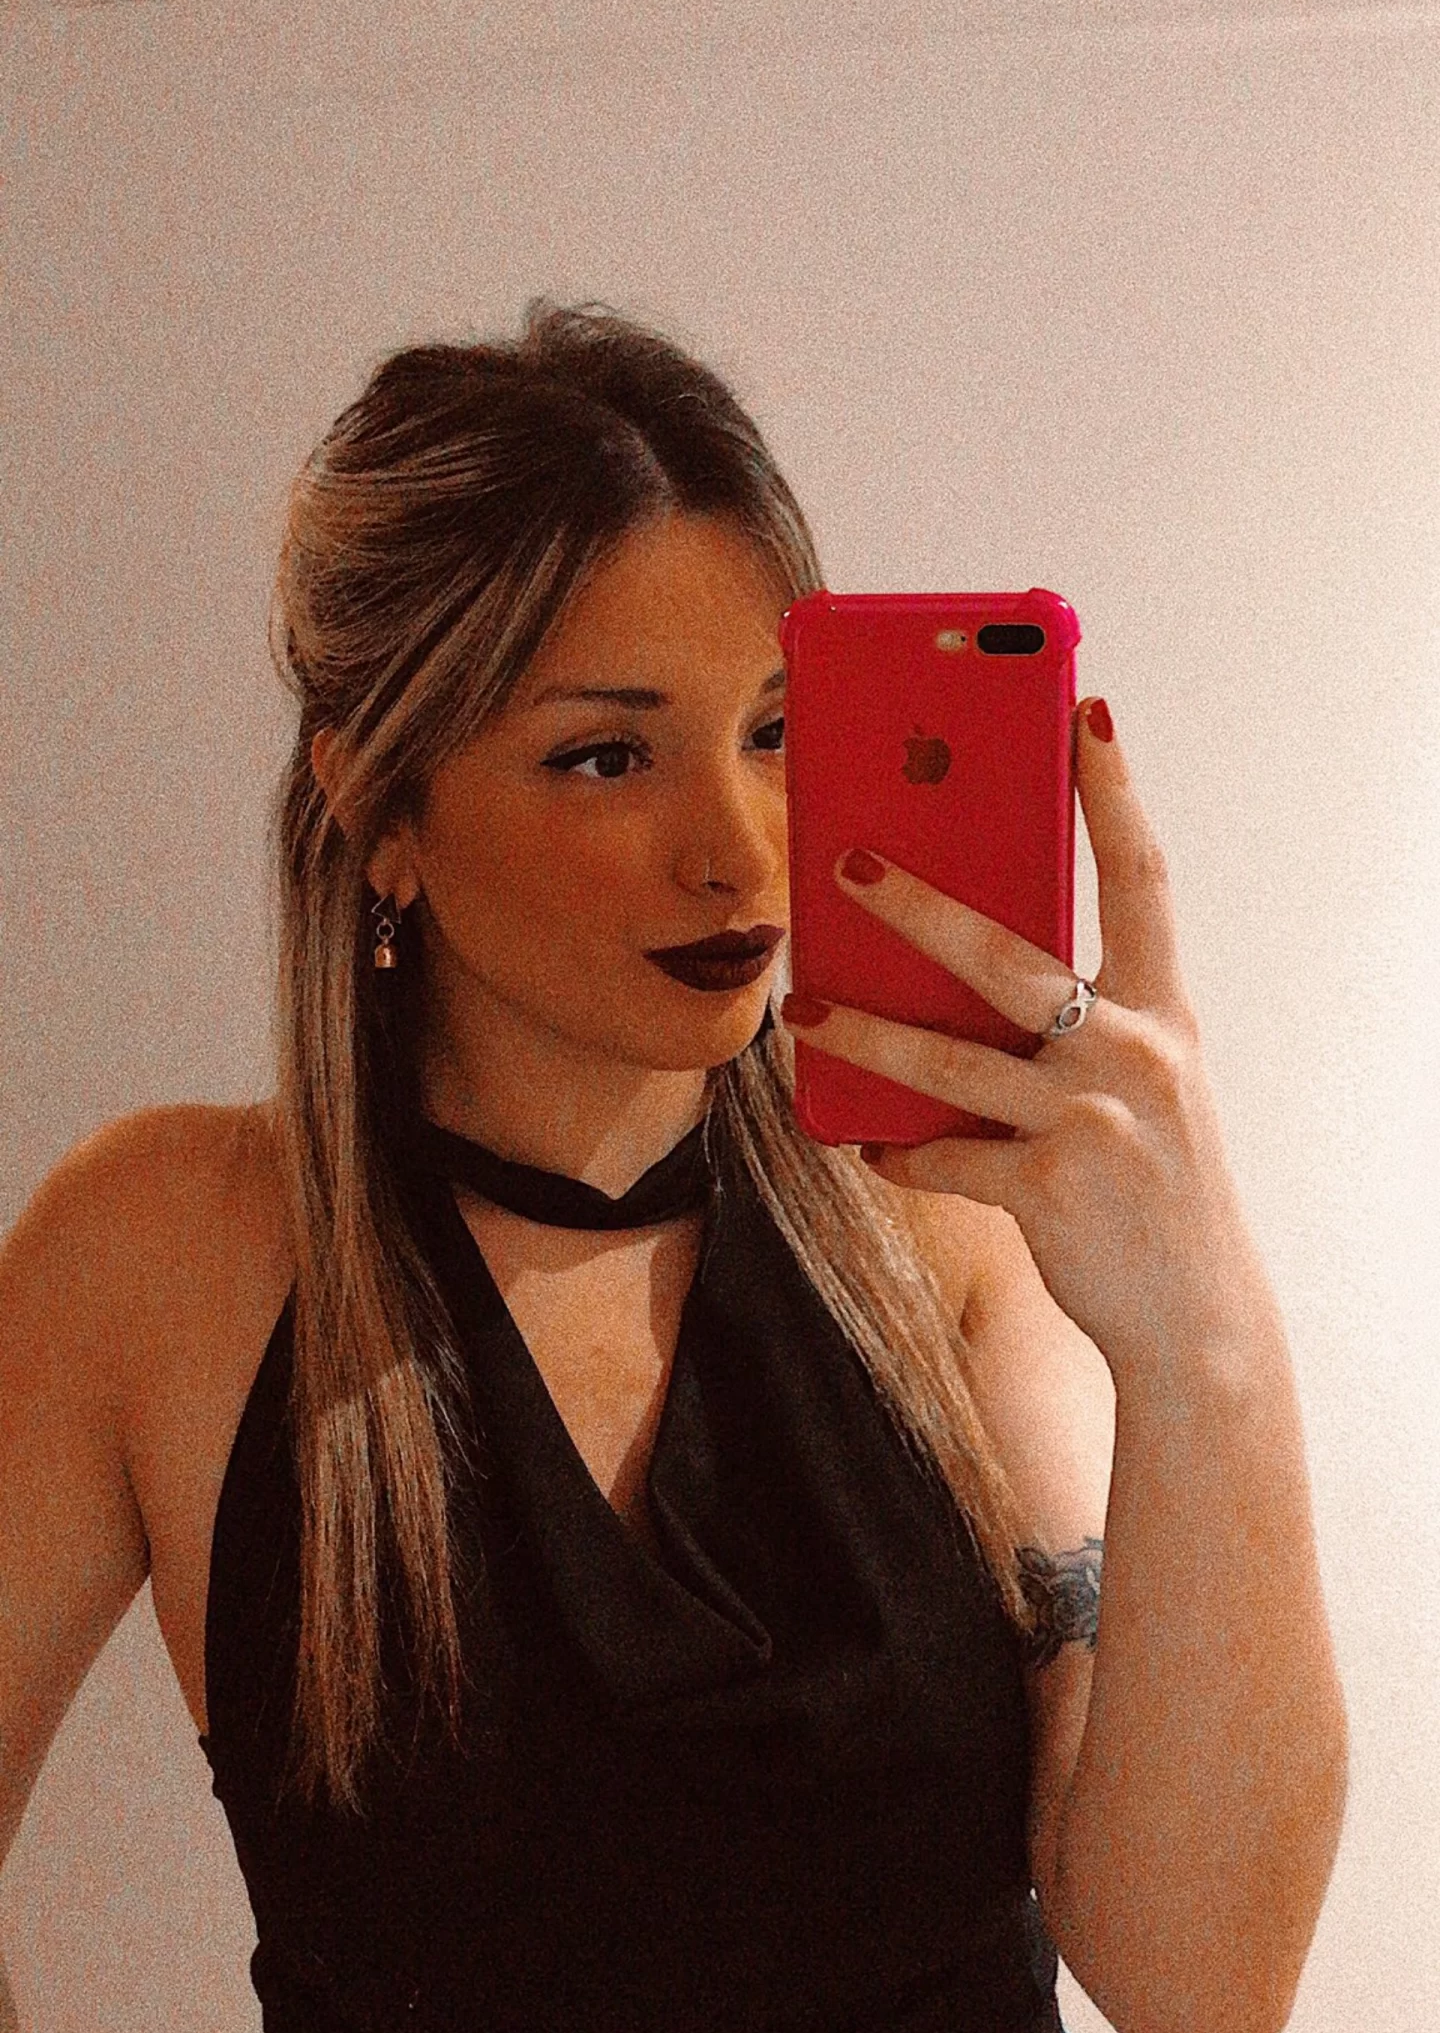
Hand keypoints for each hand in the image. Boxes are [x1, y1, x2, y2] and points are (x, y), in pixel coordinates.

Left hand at [781, 700, 1277, 1381]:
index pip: (1142, 877)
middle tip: (846, 862)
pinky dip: (900, 1153)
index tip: (1082, 712)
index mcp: (1163, 1013)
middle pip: (1009, 956)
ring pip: (948, 1061)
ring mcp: (1091, 1121)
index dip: (1112, 792)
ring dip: (862, 1034)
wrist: (1196, 1320)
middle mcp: (1135, 1053)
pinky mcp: (1049, 1189)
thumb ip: (1072, 1025)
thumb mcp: (1140, 1087)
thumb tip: (950, 967)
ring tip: (801, 1013)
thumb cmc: (1150, 1184)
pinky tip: (869, 1146)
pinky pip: (944, 1157)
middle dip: (920, 905)